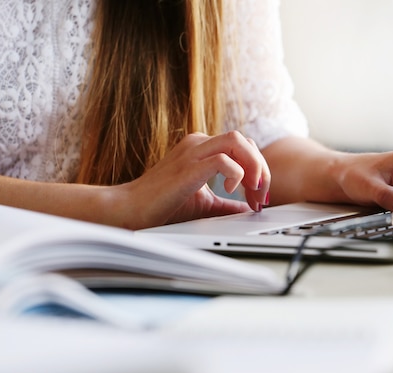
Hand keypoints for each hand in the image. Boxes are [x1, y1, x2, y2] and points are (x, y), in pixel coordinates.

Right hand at [114, 131, 269, 228]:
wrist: (131, 209)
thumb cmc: (161, 205)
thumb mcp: (204, 203)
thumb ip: (226, 205)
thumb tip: (248, 211)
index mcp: (202, 148)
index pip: (243, 147)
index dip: (258, 170)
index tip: (259, 198)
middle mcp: (198, 144)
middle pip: (245, 141)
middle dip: (261, 169)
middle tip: (260, 197)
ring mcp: (192, 152)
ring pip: (238, 142)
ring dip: (254, 166)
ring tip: (252, 190)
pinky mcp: (188, 167)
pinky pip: (223, 160)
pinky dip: (236, 174)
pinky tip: (230, 190)